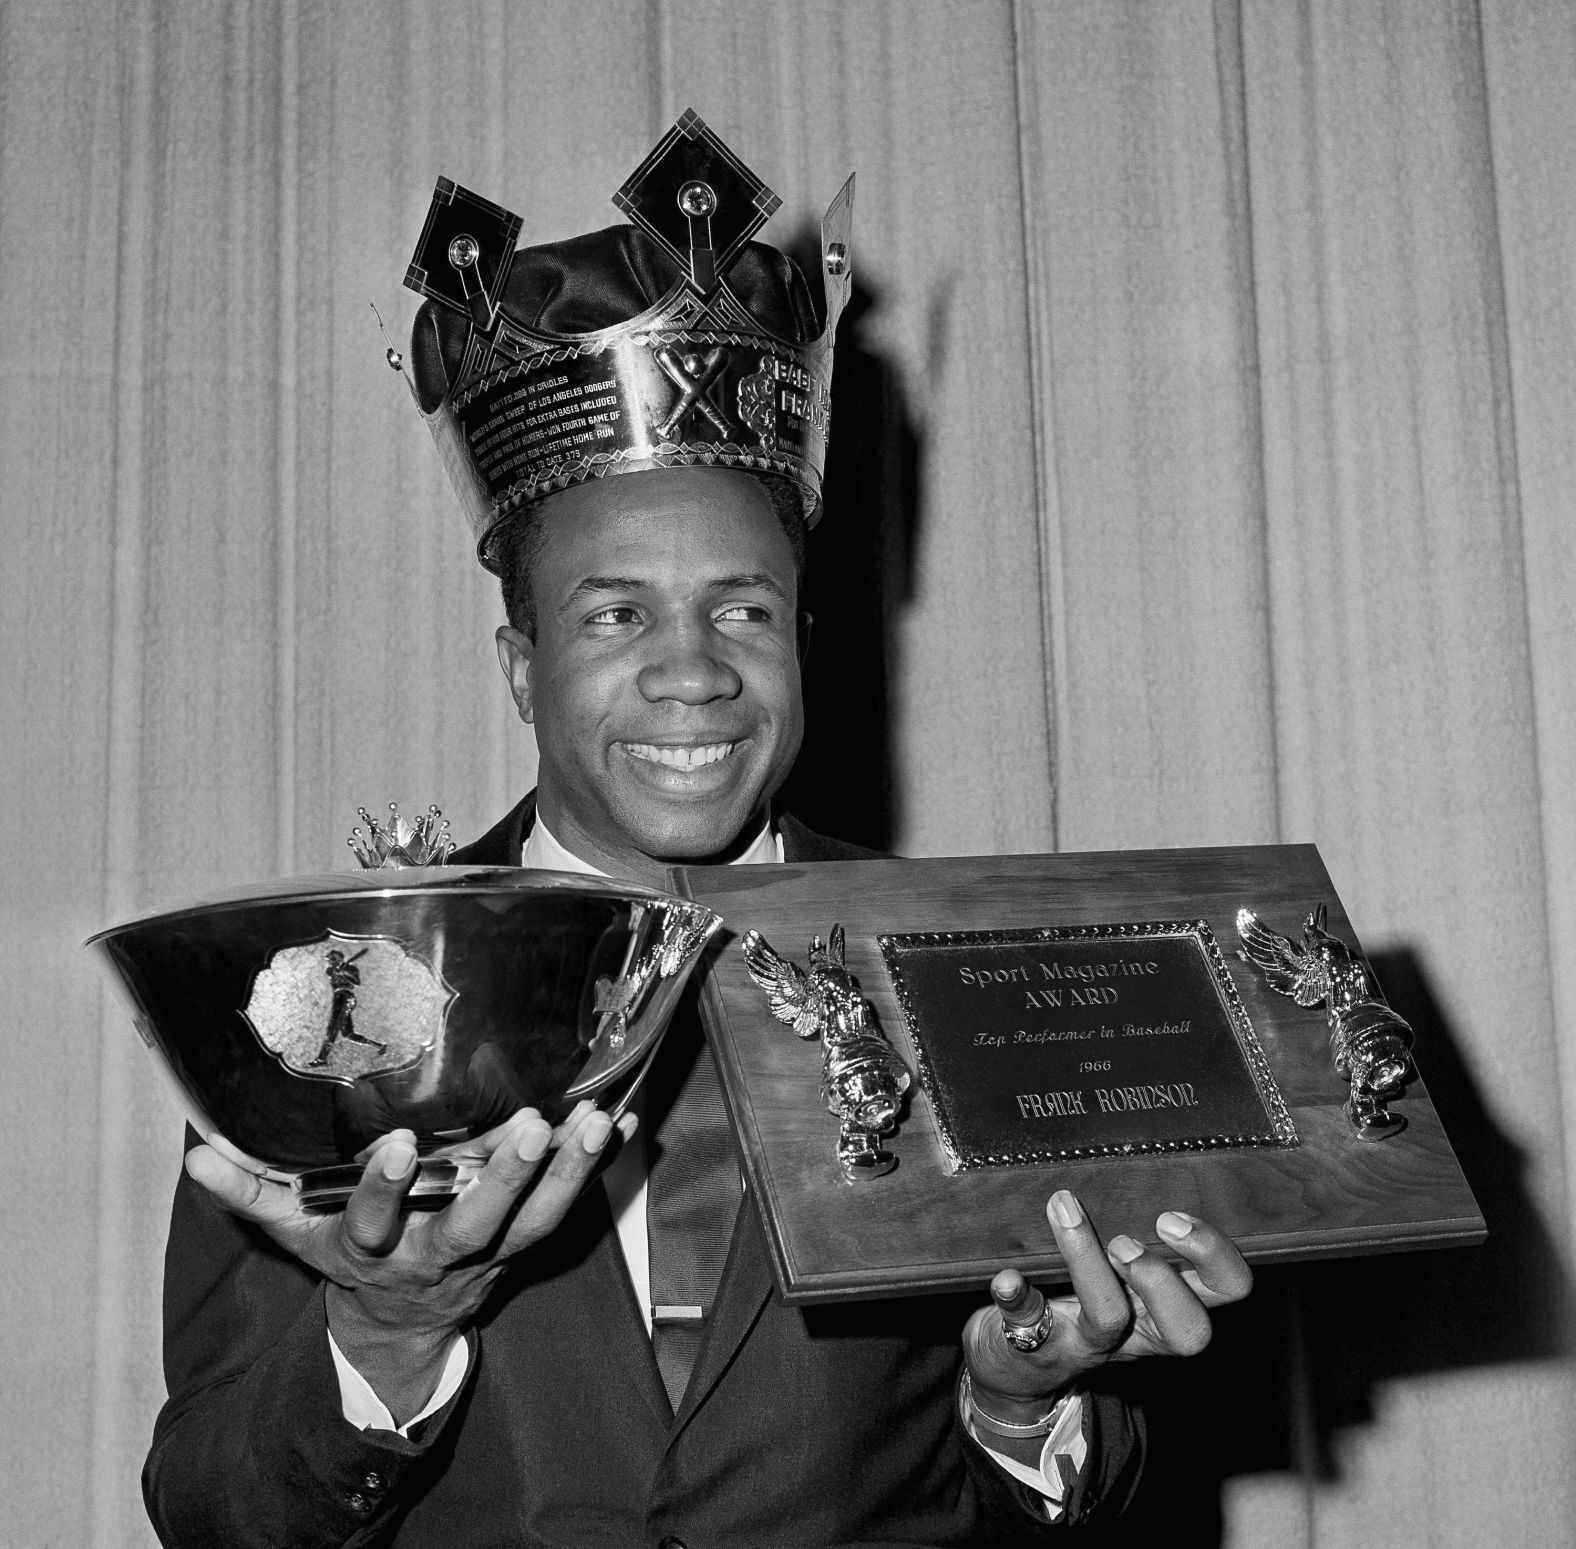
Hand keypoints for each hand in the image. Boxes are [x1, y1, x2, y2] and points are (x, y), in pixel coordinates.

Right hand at [185, 1101, 632, 1420]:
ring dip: (567, 1173)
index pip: (376, 1221)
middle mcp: (437, 1253)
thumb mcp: (295, 1233)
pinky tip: (620, 1124)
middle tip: (528, 1127)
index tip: (398, 1145)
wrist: (400, 1325)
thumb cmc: (349, 1255)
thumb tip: (198, 1155)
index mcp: (376, 1248)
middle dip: (503, 1182)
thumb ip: (252, 1193)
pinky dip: (594, 1170)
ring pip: (535, 1221)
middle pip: (474, 1224)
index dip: (387, 1189)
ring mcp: (489, 1252)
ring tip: (591, 1120)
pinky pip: (568, 1211)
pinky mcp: (524, 1244)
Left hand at [962, 1189, 1251, 1421]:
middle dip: (1164, 1280)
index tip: (1173, 1216)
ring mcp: (1087, 1341)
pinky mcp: (1035, 1344)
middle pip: (1190, 1331)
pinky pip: (1026, 1324)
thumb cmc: (1081, 1294)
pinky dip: (1017, 1296)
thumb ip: (1132, 1221)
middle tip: (1128, 1239)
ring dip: (1090, 1263)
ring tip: (1068, 1214)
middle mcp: (1139, 1330)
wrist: (1019, 1369)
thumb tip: (1129, 1148)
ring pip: (1108, 1318)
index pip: (1227, 1288)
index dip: (1216, 1257)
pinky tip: (1006, 1277)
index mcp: (1169, 1302)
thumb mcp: (1120, 1267)